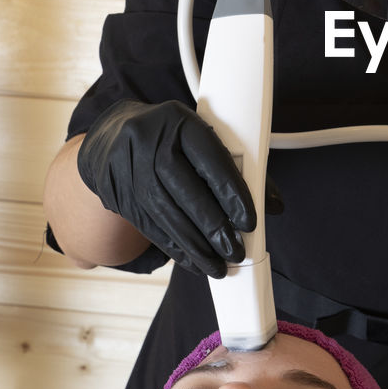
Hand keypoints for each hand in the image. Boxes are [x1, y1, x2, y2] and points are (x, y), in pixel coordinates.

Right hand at [77, 99, 281, 277]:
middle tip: (235, 252)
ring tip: (218, 267)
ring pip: (166, 215)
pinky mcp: (118, 194)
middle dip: (213, 228)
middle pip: (185, 192)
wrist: (113, 136)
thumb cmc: (172, 138)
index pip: (211, 161)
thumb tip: (274, 205)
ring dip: (195, 247)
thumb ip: (238, 167)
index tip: (249, 223)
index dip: (232, 194)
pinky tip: (194, 261)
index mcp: (179, 121)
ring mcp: (129, 169)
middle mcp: (150, 143)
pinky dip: (175, 248)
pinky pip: (150, 227)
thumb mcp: (201, 138)